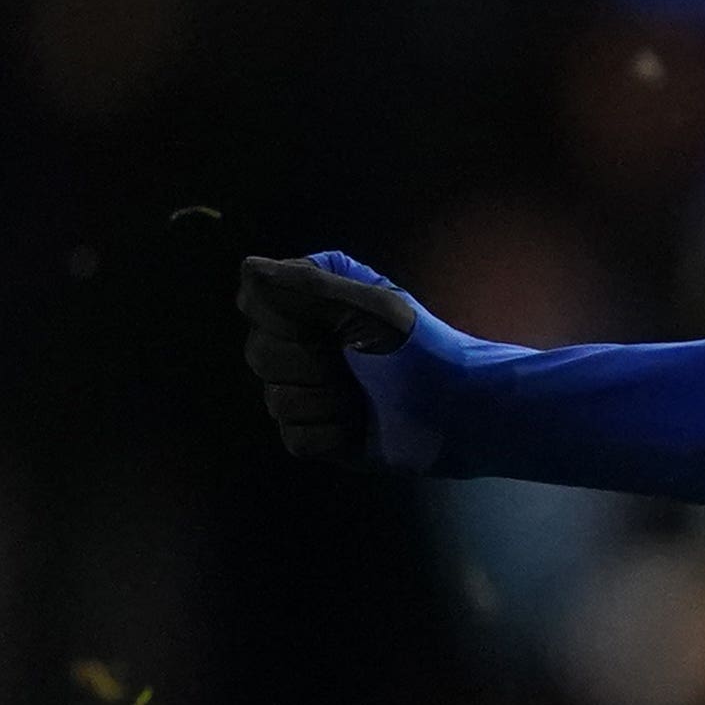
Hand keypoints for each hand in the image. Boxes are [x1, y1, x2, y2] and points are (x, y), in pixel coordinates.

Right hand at [236, 254, 424, 465]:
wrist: (455, 412)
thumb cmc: (422, 349)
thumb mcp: (374, 307)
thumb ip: (309, 285)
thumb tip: (248, 267)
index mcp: (309, 301)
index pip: (255, 302)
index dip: (287, 318)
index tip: (331, 322)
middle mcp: (297, 342)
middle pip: (259, 354)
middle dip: (313, 363)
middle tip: (355, 361)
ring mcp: (302, 388)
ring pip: (277, 399)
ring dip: (329, 401)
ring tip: (363, 396)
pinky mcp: (312, 433)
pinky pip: (296, 437)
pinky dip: (333, 433)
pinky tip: (359, 424)